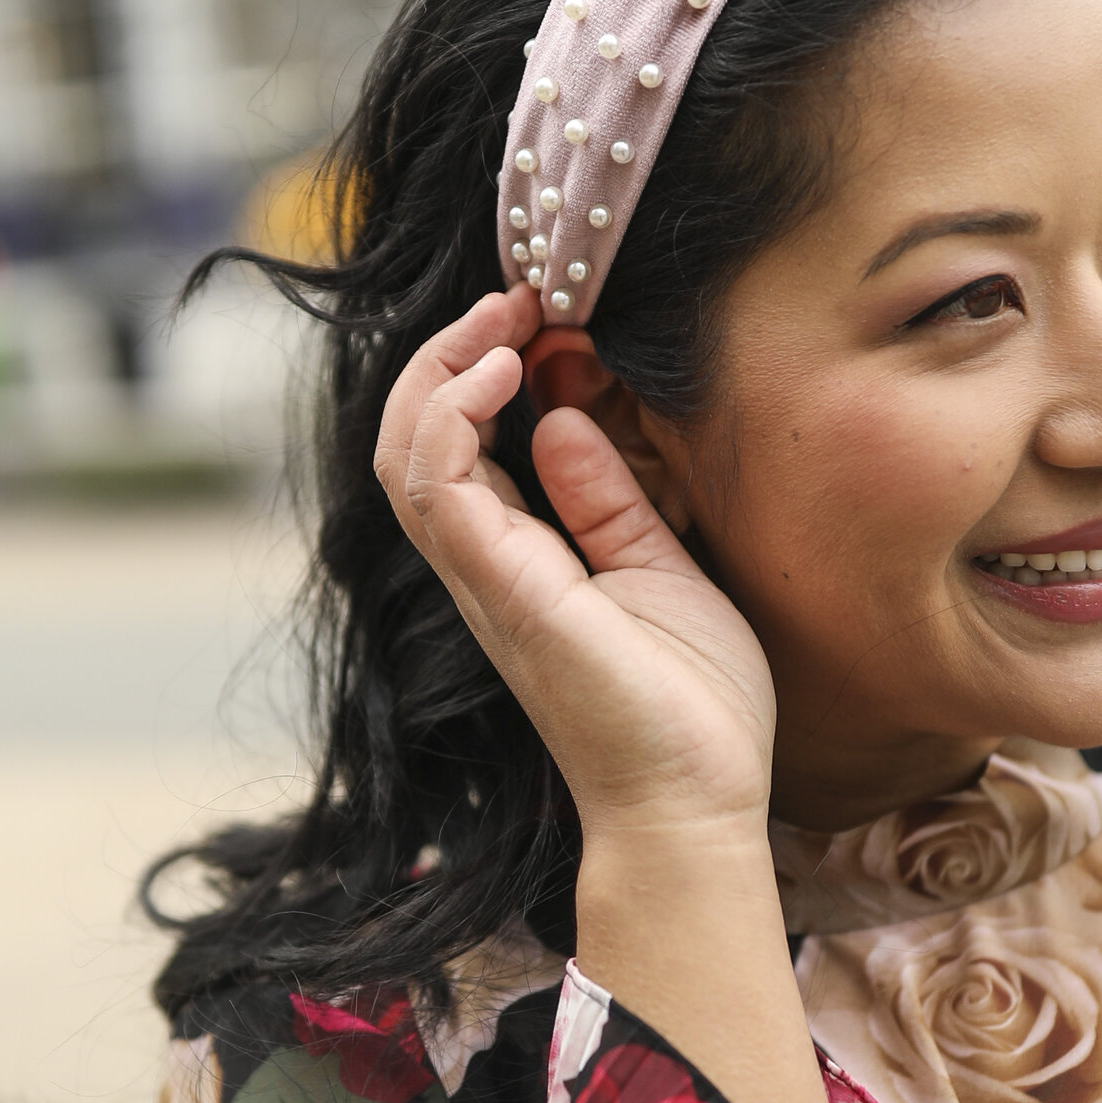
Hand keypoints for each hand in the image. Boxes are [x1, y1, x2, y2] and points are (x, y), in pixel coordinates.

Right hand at [374, 288, 777, 846]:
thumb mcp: (660, 566)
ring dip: (442, 369)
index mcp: (519, 560)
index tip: (540, 318)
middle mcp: (485, 567)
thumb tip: (568, 414)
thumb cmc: (691, 708)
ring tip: (504, 322)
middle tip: (515, 298)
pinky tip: (505, 371)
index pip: (458, 448)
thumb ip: (607, 495)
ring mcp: (486, 579)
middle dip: (449, 353)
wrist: (696, 805)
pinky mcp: (503, 590)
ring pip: (405, 453)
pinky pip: (436, 486)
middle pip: (412, 440)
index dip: (480, 370)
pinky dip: (452, 414)